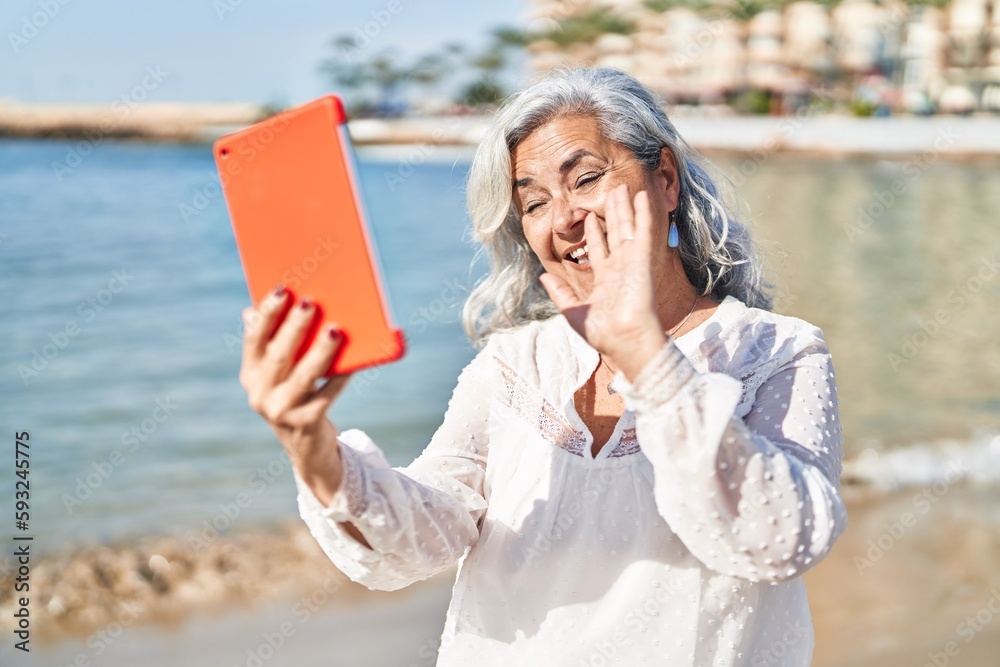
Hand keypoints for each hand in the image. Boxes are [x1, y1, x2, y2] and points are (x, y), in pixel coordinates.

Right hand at [239, 287, 351, 503]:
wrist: (308, 449)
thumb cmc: (296, 397)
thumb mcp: (278, 375)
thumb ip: (271, 344)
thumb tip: (254, 308)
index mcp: (250, 375)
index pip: (254, 339)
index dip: (267, 314)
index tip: (281, 289)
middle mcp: (260, 394)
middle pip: (279, 355)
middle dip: (295, 327)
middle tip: (311, 302)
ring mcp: (281, 412)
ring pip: (304, 376)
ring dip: (320, 351)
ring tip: (335, 329)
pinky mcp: (306, 425)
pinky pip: (327, 395)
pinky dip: (340, 378)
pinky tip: (354, 362)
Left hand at [539, 185, 666, 380]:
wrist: (623, 340)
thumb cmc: (602, 333)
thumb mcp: (573, 312)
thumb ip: (559, 293)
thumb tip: (543, 277)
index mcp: (605, 280)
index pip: (599, 250)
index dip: (593, 233)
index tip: (588, 218)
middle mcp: (620, 268)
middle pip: (615, 233)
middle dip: (612, 213)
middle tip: (611, 192)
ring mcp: (632, 263)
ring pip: (627, 227)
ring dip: (626, 207)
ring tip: (623, 188)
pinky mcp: (642, 260)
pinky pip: (643, 232)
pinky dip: (643, 213)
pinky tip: (643, 196)